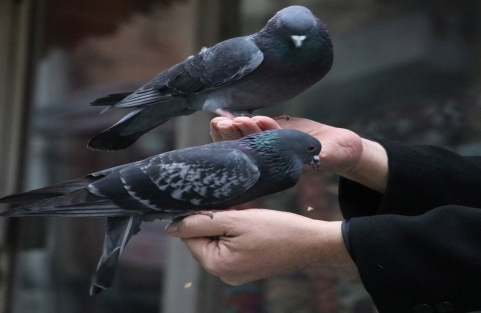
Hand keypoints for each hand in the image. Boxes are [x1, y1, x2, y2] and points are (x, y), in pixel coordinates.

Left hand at [165, 209, 353, 284]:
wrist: (310, 242)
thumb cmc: (276, 229)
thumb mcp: (236, 220)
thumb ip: (201, 223)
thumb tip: (170, 228)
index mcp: (217, 265)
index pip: (189, 236)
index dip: (200, 217)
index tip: (220, 206)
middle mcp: (223, 275)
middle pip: (202, 241)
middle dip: (214, 223)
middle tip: (237, 211)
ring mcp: (235, 275)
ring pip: (217, 243)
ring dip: (226, 227)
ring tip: (246, 219)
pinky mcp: (246, 270)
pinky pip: (230, 249)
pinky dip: (237, 236)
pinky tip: (252, 229)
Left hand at [210, 116, 387, 191]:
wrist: (342, 147)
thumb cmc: (340, 153)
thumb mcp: (333, 155)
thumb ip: (323, 156)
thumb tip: (319, 158)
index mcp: (285, 167)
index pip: (260, 156)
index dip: (247, 142)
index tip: (238, 126)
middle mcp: (275, 158)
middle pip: (249, 148)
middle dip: (235, 134)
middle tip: (224, 122)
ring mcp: (274, 146)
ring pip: (250, 138)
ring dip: (239, 127)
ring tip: (229, 117)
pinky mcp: (277, 135)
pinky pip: (259, 129)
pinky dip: (250, 121)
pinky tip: (240, 114)